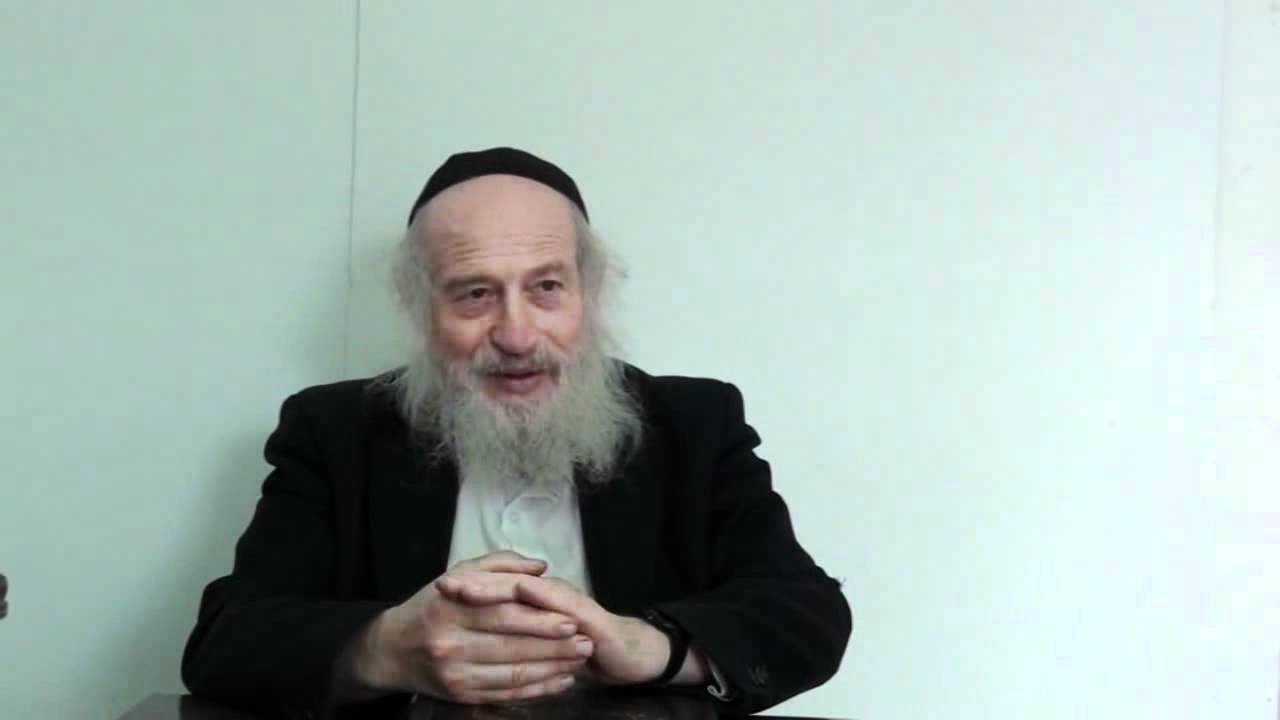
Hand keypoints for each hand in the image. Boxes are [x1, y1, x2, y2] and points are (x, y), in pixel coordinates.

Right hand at [347, 552, 594, 703]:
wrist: (393, 649)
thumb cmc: (432, 606)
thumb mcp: (458, 574)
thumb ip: (499, 566)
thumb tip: (540, 566)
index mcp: (451, 608)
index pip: (503, 614)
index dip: (540, 619)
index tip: (572, 620)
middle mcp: (450, 643)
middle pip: (512, 647)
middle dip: (554, 647)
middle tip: (587, 643)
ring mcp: (455, 674)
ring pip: (512, 674)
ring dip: (551, 670)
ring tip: (579, 661)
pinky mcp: (460, 695)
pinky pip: (505, 694)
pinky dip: (536, 690)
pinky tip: (558, 681)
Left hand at [438, 574, 694, 685]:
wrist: (628, 653)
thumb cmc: (580, 643)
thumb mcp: (545, 635)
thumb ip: (521, 626)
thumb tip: (487, 618)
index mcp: (536, 598)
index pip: (498, 587)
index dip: (470, 585)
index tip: (437, 586)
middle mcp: (549, 593)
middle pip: (506, 584)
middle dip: (474, 584)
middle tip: (443, 583)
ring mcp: (568, 601)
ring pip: (528, 590)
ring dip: (497, 588)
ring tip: (468, 588)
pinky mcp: (588, 615)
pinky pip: (561, 604)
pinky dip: (541, 598)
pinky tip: (522, 591)